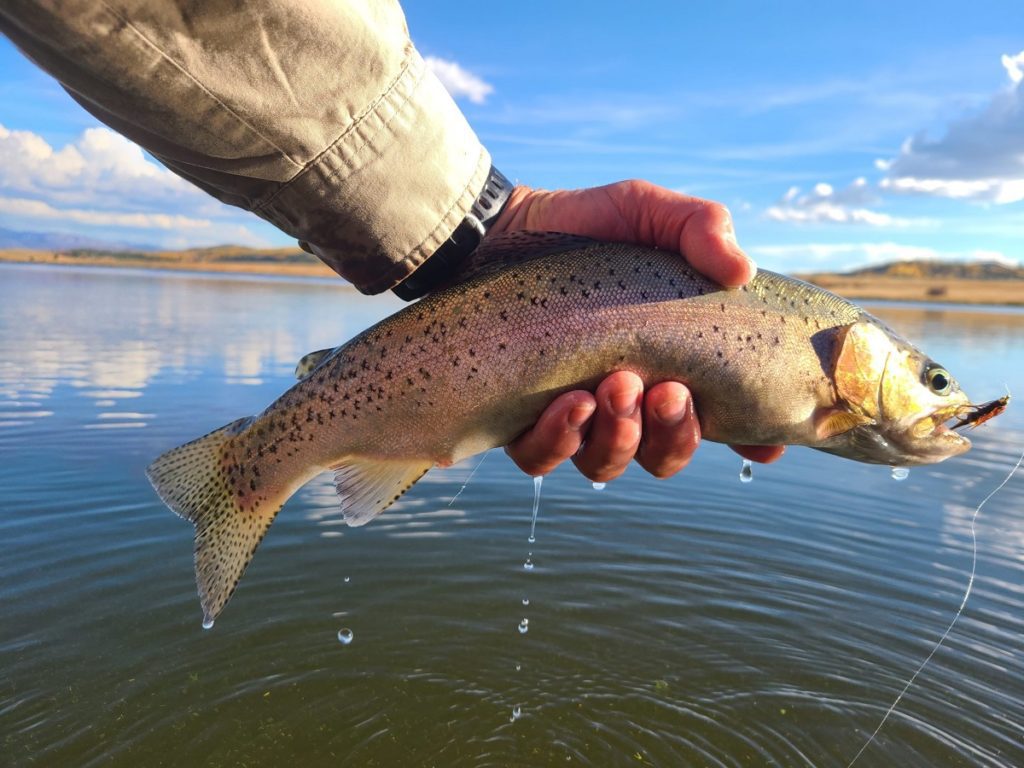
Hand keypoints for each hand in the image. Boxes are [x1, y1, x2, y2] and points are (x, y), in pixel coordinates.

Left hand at [490, 179, 785, 480]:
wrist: (496, 227)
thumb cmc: (581, 226)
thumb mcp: (646, 212)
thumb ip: (699, 227)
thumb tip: (741, 273)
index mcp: (668, 364)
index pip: (721, 419)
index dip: (750, 442)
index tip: (766, 445)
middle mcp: (626, 400)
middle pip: (666, 454)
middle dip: (675, 434)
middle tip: (668, 391)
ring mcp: (574, 415)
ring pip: (607, 464)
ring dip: (622, 438)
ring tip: (616, 387)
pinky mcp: (520, 419)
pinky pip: (543, 459)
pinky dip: (561, 442)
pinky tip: (571, 404)